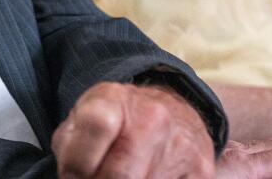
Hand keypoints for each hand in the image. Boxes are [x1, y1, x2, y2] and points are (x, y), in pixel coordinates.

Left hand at [54, 82, 215, 178]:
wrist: (173, 110)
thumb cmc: (116, 122)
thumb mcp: (81, 121)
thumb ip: (69, 150)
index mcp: (113, 100)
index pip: (96, 127)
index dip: (78, 165)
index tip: (75, 175)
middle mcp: (152, 118)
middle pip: (120, 175)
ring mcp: (180, 145)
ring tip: (122, 177)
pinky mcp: (201, 171)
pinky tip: (147, 176)